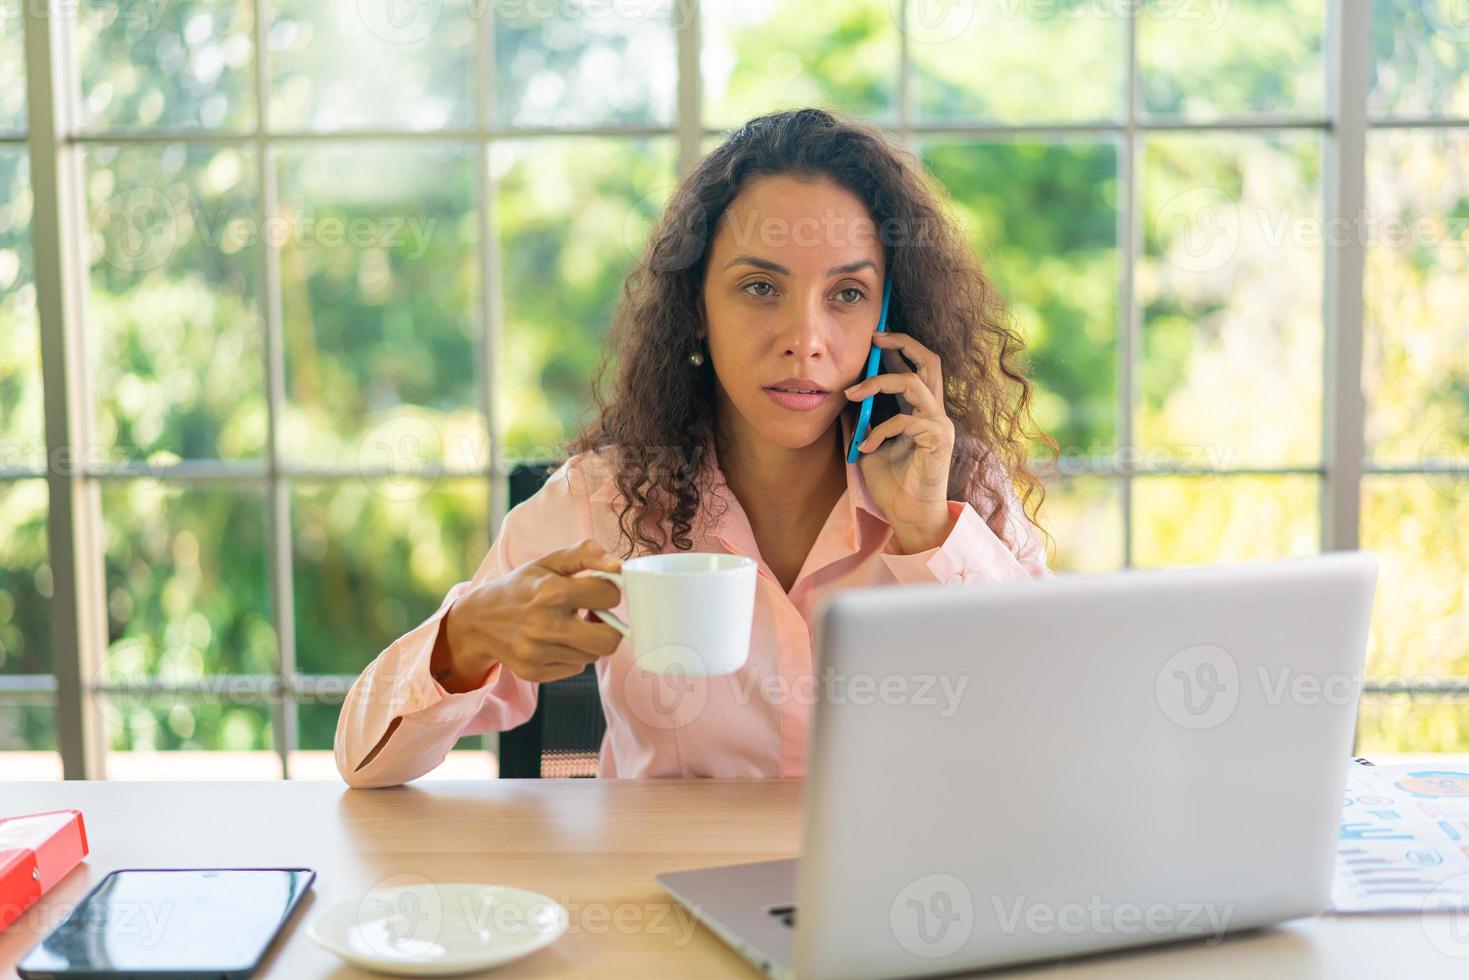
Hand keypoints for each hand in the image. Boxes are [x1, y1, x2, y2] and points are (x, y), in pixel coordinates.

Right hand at [436, 539, 624, 685]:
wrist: (478, 620)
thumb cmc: (520, 588)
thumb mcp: (549, 562)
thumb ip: (586, 554)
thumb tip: (618, 564)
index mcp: (551, 592)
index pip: (610, 596)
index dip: (610, 592)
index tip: (598, 591)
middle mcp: (544, 625)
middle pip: (608, 641)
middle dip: (610, 628)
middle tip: (595, 616)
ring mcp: (537, 653)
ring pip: (592, 655)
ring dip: (588, 641)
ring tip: (570, 625)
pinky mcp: (533, 672)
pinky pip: (575, 668)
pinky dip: (572, 655)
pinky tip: (555, 641)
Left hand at [844, 330, 955, 553]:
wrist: (908, 514)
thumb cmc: (893, 482)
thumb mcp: (869, 442)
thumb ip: (863, 417)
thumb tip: (844, 393)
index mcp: (918, 409)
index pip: (913, 366)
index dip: (895, 347)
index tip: (872, 337)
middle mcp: (933, 410)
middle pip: (930, 360)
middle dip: (902, 343)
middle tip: (875, 338)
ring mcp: (939, 422)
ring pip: (914, 382)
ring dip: (879, 383)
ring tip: (852, 394)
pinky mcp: (939, 438)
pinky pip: (905, 420)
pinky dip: (880, 430)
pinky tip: (865, 447)